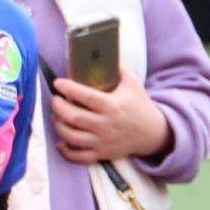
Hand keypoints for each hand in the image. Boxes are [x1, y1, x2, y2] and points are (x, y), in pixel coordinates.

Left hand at [52, 67, 170, 163]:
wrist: (154, 133)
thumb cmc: (140, 106)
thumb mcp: (134, 83)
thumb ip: (119, 68)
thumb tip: (101, 53)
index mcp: (112, 106)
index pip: (84, 96)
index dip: (67, 88)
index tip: (58, 83)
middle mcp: (106, 125)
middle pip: (72, 117)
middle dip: (58, 107)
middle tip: (56, 99)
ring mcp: (103, 141)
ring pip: (71, 136)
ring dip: (59, 125)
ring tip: (58, 116)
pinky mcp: (102, 154)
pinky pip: (78, 156)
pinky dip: (66, 151)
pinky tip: (61, 141)